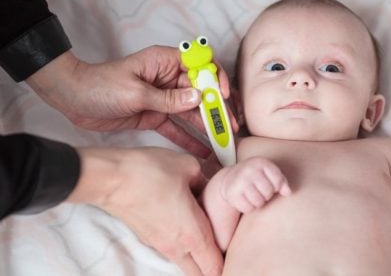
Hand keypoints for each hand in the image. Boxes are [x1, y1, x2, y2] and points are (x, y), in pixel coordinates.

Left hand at [26, 48, 236, 156]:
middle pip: (200, 92)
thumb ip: (168, 98)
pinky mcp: (155, 116)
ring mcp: (163, 99)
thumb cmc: (101, 86)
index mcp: (164, 63)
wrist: (74, 99)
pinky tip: (203, 150)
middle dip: (216, 108)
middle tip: (230, 126)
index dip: (215, 78)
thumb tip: (198, 98)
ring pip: (191, 112)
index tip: (223, 95)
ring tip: (223, 140)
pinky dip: (189, 138)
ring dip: (207, 125)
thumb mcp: (136, 92)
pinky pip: (176, 127)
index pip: (199, 65)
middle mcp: (168, 79)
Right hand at [68, 147, 222, 275]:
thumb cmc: (149, 172)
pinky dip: (181, 247)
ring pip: (184, 263)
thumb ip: (204, 177)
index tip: (236, 255)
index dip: (228, 263)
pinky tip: (184, 225)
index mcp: (192, 233)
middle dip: (212, 269)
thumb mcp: (187, 166)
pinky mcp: (147, 237)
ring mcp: (159, 244)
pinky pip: (171, 250)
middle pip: (200, 273)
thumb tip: (205, 182)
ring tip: (206, 240)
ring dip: (196, 259)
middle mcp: (177, 246)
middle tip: (223, 253)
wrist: (111, 178)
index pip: (215, 265)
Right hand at [220, 157, 290, 212]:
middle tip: (260, 190)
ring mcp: (240, 182)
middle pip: (268, 193)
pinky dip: (249, 207)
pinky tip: (245, 199)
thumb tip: (288, 192)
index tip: (270, 184)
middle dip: (266, 195)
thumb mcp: (269, 174)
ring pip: (259, 202)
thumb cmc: (256, 176)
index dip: (276, 187)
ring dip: (258, 203)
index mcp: (261, 162)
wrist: (231, 178)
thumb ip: (281, 181)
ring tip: (253, 195)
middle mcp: (249, 170)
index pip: (278, 181)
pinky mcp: (232, 194)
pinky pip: (248, 208)